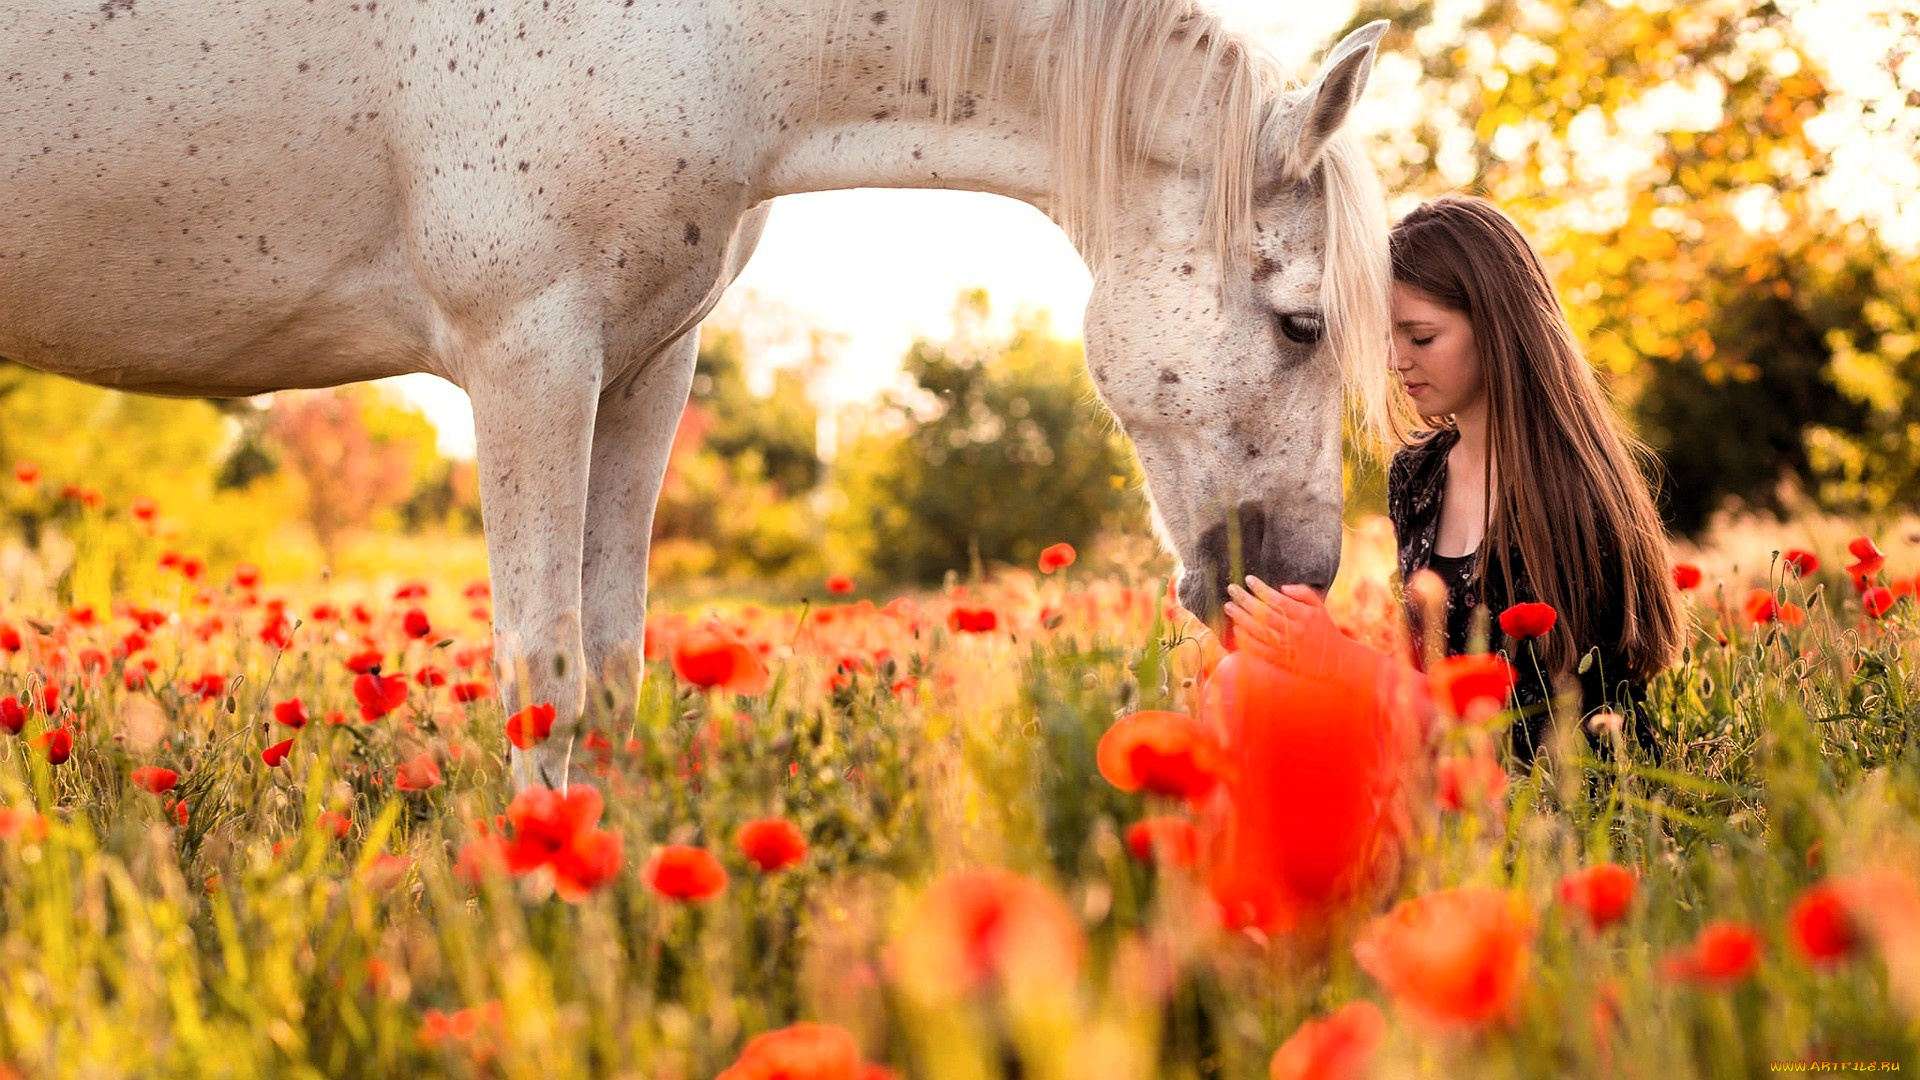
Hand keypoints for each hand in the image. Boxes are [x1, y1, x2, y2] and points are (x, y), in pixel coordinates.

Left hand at [1223, 576, 1379, 684]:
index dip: (1261, 589)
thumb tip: (1281, 587)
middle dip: (1245, 600)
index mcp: (1305, 616)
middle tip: (1231, 589)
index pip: (1278, 600)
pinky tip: (1236, 628)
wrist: (1333, 660)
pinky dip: (1245, 639)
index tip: (1248, 579)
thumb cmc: (1323, 628)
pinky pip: (1258, 649)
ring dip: (1240, 618)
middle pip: (1264, 614)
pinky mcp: (1280, 660)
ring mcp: (1287, 647)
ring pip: (1258, 631)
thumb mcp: (1319, 607)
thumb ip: (1303, 593)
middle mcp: (1295, 632)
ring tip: (1229, 606)